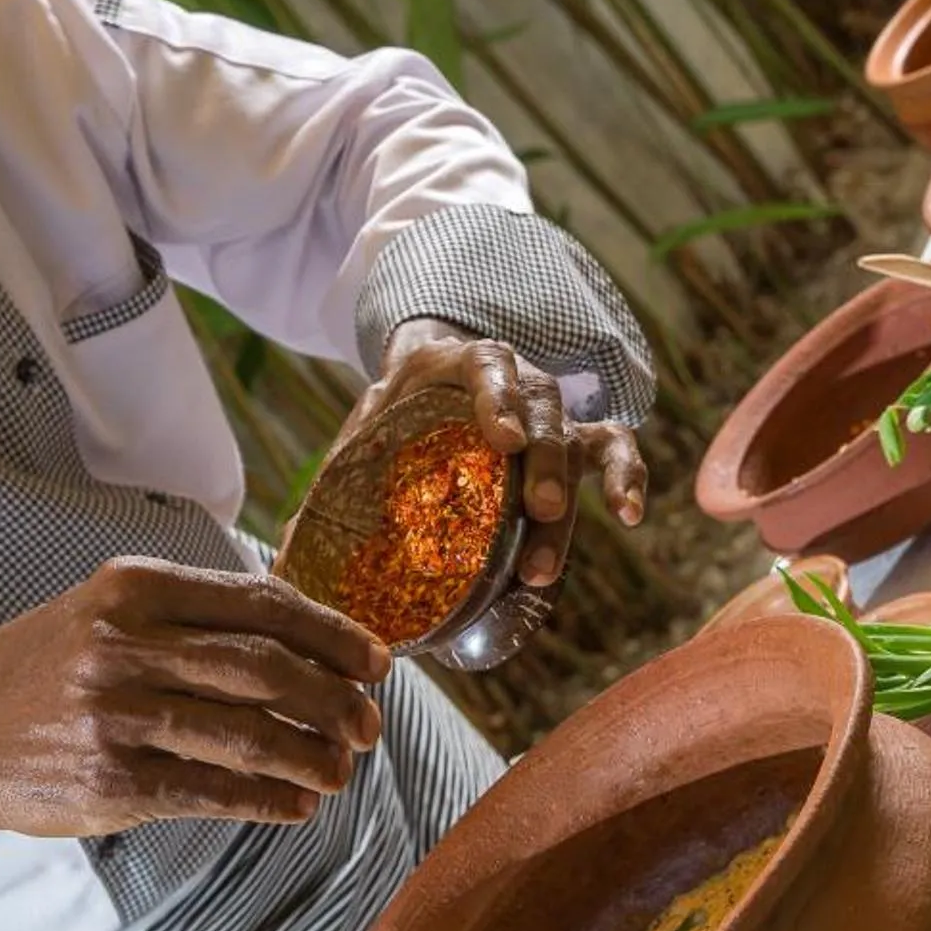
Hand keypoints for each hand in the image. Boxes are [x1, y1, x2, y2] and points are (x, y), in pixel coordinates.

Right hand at [0, 559, 388, 919]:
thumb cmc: (45, 670)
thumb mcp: (106, 611)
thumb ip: (193, 614)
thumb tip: (308, 639)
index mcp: (134, 587)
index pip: (262, 604)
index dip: (332, 635)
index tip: (376, 660)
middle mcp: (126, 645)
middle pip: (268, 669)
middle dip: (336, 700)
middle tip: (370, 725)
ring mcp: (118, 716)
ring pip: (251, 736)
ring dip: (313, 758)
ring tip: (342, 771)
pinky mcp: (112, 783)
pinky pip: (215, 792)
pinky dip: (269, 801)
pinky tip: (297, 805)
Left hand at [359, 322, 648, 586]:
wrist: (430, 389)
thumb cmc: (398, 415)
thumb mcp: (367, 427)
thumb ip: (342, 471)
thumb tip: (300, 541)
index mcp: (460, 365)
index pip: (489, 365)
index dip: (501, 400)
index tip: (507, 441)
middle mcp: (518, 383)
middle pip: (545, 413)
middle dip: (546, 467)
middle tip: (537, 514)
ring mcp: (552, 414)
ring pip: (581, 439)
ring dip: (575, 496)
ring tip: (546, 565)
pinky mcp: (576, 443)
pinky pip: (615, 449)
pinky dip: (626, 477)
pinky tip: (630, 516)